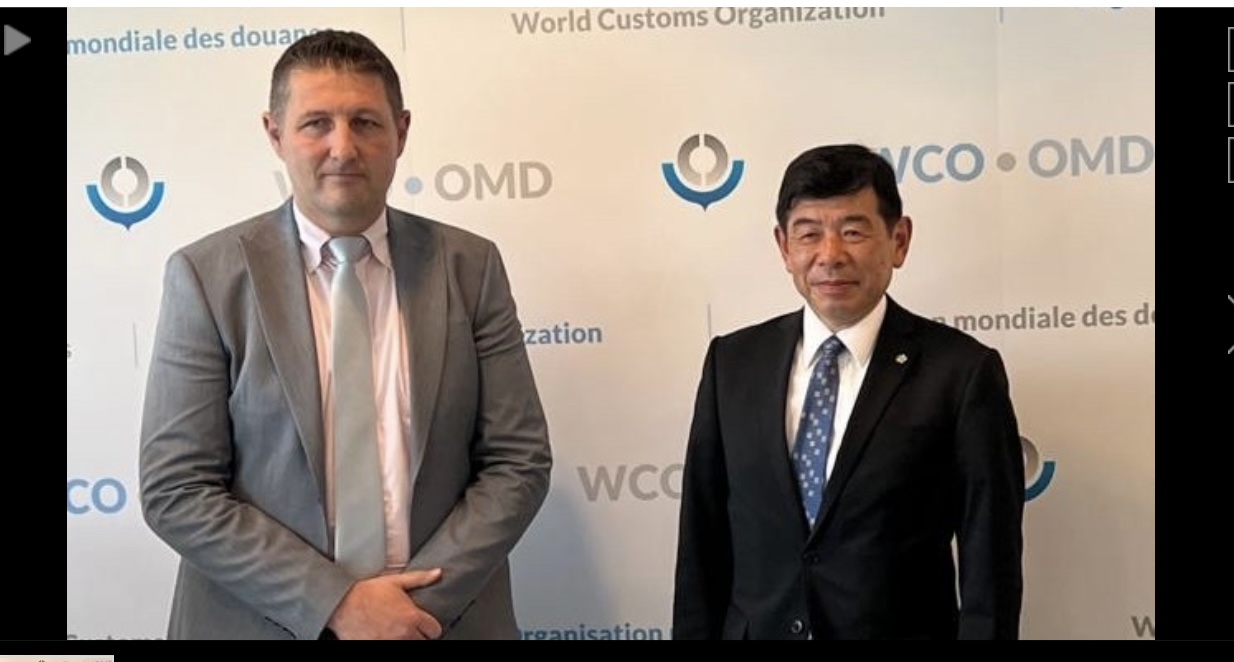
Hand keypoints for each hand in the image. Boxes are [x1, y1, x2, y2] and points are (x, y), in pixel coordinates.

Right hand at [327, 568, 443, 639]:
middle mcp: (404, 634)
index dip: (429, 626)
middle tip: (408, 627)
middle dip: (418, 635)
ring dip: (406, 640)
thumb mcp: (395, 582)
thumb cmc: (367, 592)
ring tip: (396, 632)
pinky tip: (385, 636)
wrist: (341, 604)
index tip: (423, 624)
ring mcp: (391, 644)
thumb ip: (420, 578)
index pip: (435, 631)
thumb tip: (437, 573)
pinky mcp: (378, 647)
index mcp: (412, 617)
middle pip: (423, 642)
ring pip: (410, 646)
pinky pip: (392, 649)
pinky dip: (391, 643)